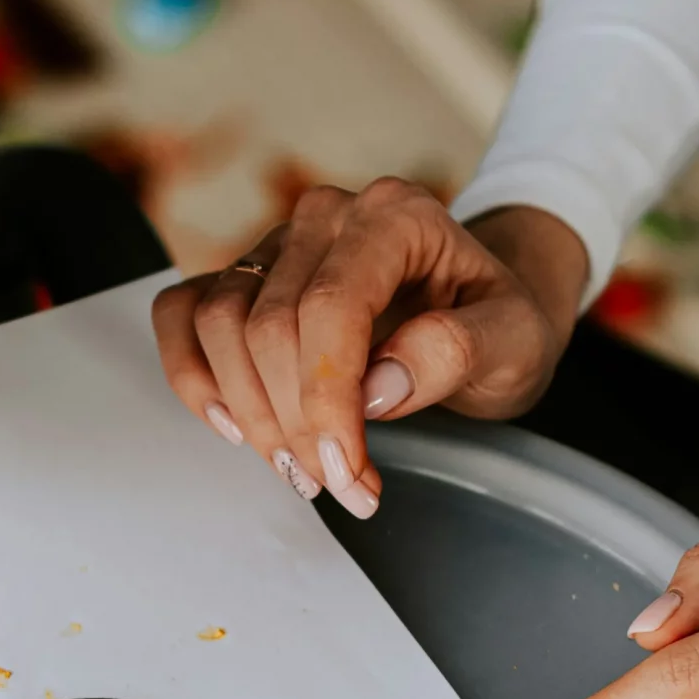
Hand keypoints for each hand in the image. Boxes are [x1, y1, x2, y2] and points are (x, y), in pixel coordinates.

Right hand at [151, 186, 583, 515]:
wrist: (476, 307)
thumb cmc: (494, 321)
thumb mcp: (517, 342)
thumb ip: (459, 352)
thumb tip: (377, 387)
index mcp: (394, 217)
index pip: (330, 305)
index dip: (325, 398)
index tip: (345, 470)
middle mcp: (324, 218)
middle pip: (268, 324)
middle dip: (294, 421)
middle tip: (334, 482)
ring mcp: (273, 245)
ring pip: (218, 324)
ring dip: (247, 410)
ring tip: (296, 464)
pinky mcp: (240, 277)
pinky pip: (180, 313)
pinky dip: (193, 374)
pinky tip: (232, 425)